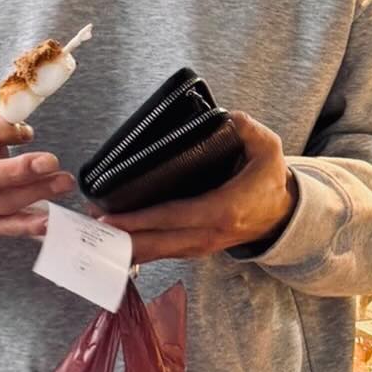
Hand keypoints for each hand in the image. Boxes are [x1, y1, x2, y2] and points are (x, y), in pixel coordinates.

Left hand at [98, 113, 296, 264]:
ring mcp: (201, 246)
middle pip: (158, 242)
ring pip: (157, 252)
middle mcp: (209, 234)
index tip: (110, 218)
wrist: (283, 215)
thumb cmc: (270, 180)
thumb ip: (246, 129)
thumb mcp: (267, 148)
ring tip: (92, 236)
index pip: (174, 216)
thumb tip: (225, 118)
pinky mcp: (195, 249)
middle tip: (89, 228)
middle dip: (121, 237)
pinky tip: (114, 244)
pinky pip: (162, 253)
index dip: (140, 219)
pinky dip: (138, 250)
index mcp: (223, 209)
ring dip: (124, 246)